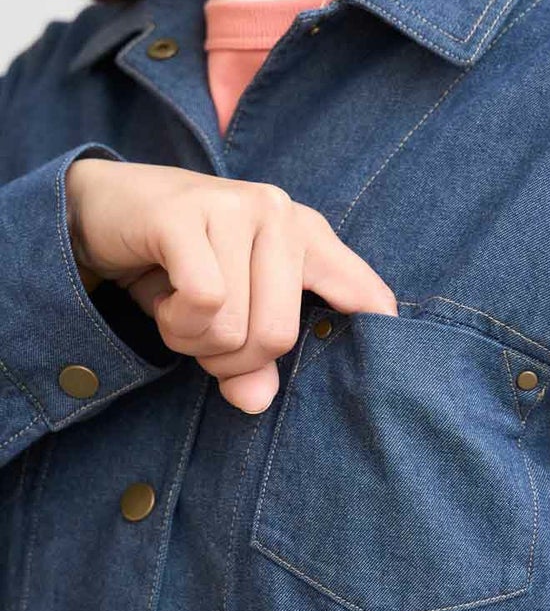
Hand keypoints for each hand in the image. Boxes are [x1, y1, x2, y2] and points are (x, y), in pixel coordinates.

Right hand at [65, 158, 396, 412]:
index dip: (374, 317)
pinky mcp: (187, 214)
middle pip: (278, 335)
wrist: (100, 209)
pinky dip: (178, 323)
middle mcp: (279, 214)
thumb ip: (250, 361)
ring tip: (178, 311)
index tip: (388, 329)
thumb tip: (257, 403)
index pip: (358, 288)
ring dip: (194, 341)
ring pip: (235, 325)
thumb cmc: (176, 266)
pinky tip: (163, 300)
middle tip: (202, 334)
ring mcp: (235, 208)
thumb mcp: (224, 316)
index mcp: (303, 236)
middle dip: (231, 358)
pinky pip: (204, 302)